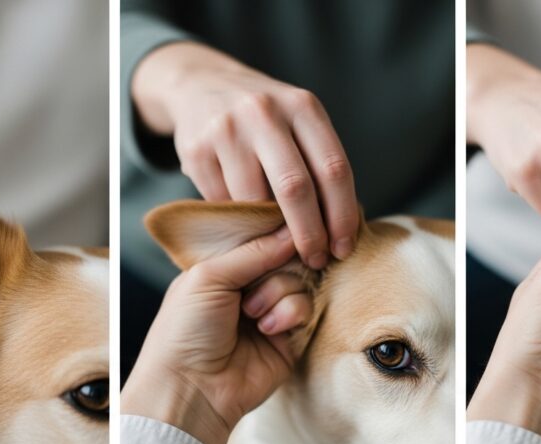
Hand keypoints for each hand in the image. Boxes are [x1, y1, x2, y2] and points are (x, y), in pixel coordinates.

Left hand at [121, 226, 309, 443]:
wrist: (192, 388)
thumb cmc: (186, 330)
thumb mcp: (210, 276)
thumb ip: (254, 251)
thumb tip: (292, 230)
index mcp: (222, 269)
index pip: (259, 239)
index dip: (273, 234)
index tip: (287, 225)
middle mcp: (247, 287)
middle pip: (284, 257)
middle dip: (274, 268)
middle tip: (251, 289)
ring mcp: (270, 311)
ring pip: (298, 280)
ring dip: (277, 293)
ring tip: (253, 316)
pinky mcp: (289, 337)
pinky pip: (306, 307)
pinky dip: (289, 314)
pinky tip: (268, 330)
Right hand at [131, 42, 358, 268]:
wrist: (201, 85)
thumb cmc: (265, 119)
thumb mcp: (298, 122)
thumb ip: (318, 164)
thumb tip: (339, 231)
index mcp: (302, 106)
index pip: (334, 169)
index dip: (342, 215)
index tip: (343, 248)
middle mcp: (265, 112)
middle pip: (295, 188)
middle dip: (308, 234)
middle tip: (314, 260)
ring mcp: (227, 129)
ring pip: (253, 200)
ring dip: (267, 229)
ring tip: (275, 239)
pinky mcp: (196, 149)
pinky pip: (222, 201)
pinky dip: (236, 216)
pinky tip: (242, 214)